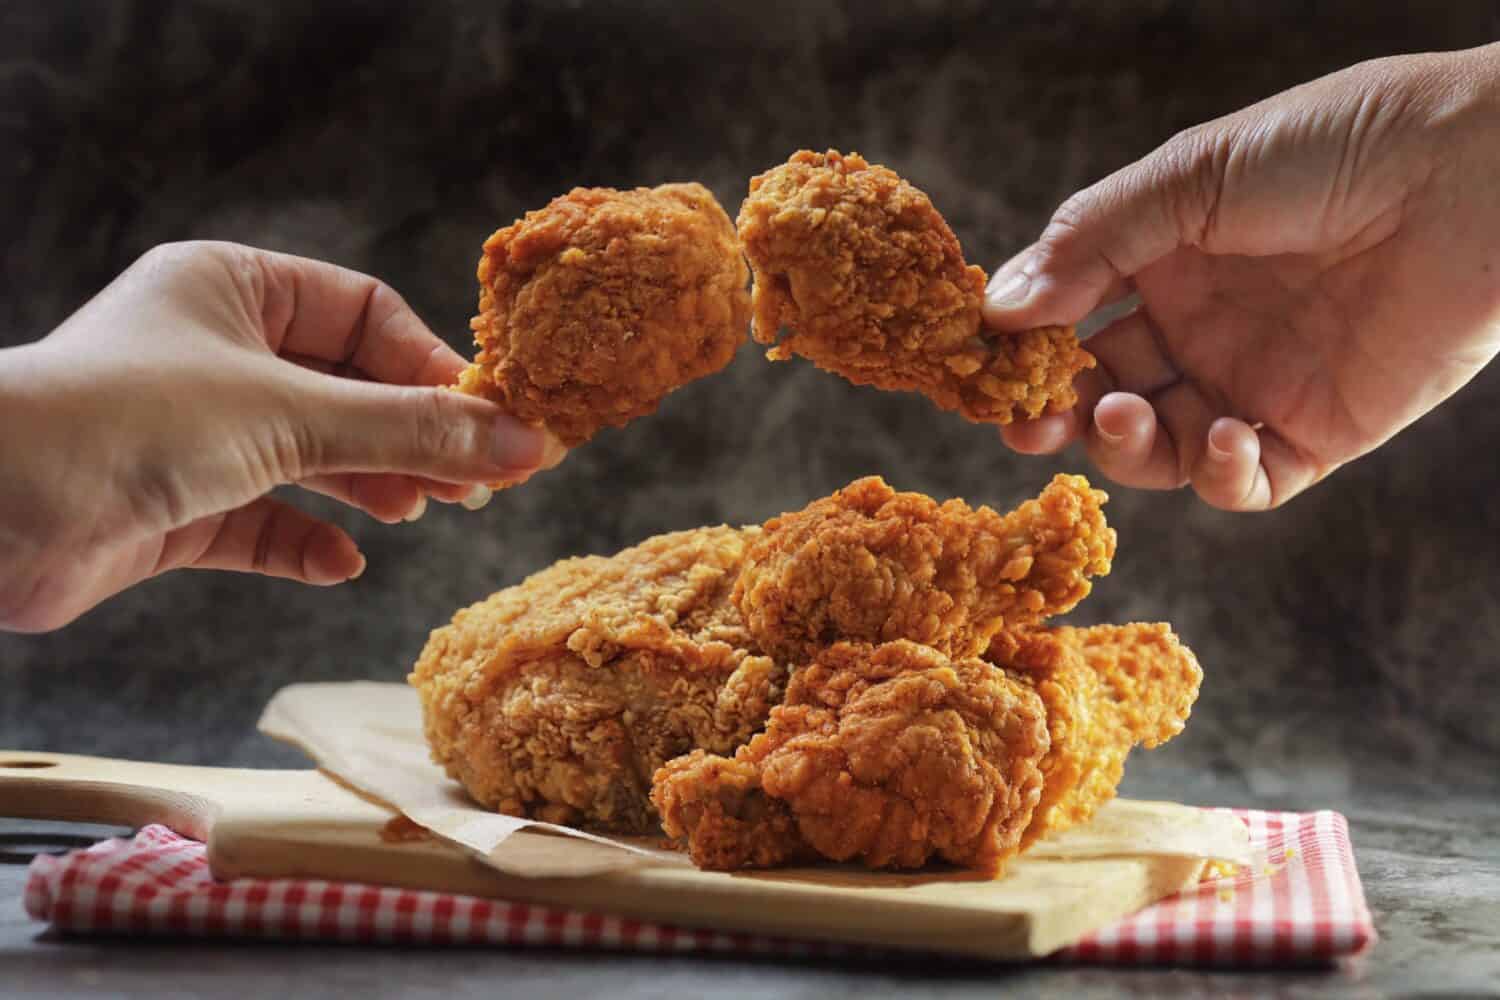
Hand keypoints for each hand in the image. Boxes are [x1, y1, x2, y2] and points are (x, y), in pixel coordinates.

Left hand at [0, 241, 564, 631]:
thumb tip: (526, 443)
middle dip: (410, 435)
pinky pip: (262, 519)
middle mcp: (214, 352)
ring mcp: (194, 430)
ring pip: (311, 454)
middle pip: (347, 388)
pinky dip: (306, 541)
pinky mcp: (174, 503)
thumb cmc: (126, 420)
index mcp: (233, 288)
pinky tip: (339, 564)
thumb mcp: (291, 414)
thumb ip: (413, 430)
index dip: (432, 367)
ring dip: (368, 485)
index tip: (492, 420)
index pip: (365, 314)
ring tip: (418, 512)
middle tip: (475, 482)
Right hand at [983, 44, 1499, 509]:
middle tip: (1022, 423)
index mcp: (1167, 262)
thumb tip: (996, 310)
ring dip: (1123, 443)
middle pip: (1102, 393)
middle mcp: (1204, 329)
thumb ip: (1087, 245)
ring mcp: (1256, 384)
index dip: (1028, 348)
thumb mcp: (1187, 179)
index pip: (1073, 321)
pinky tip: (1219, 432)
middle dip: (1056, 413)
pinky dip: (1216, 473)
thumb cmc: (1332, 150)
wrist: (1468, 176)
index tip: (985, 364)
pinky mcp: (1317, 434)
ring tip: (1120, 411)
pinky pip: (1244, 481)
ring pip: (1157, 446)